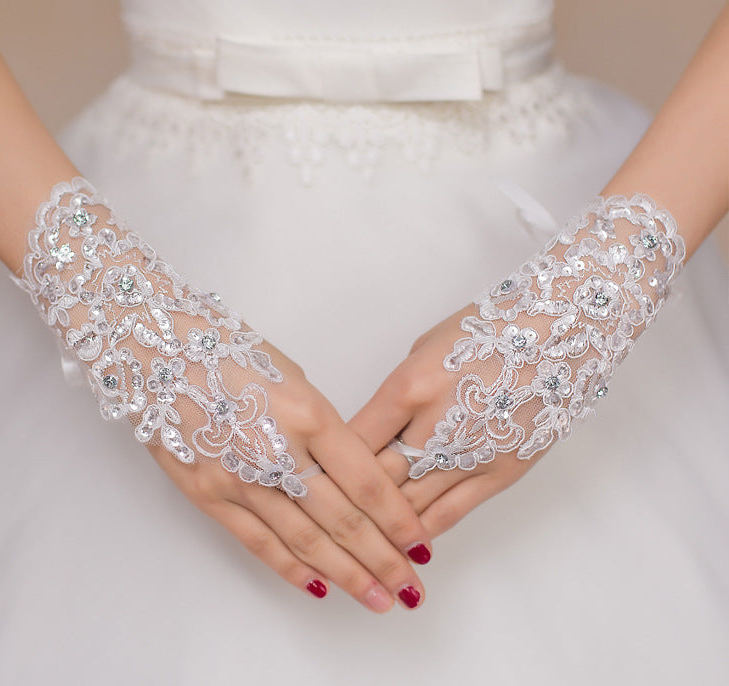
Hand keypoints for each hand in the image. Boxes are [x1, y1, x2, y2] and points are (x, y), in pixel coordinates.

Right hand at [16, 177, 431, 611]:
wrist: (158, 350)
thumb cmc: (233, 352)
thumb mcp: (295, 377)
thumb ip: (323, 427)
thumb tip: (349, 471)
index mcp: (308, 414)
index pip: (366, 481)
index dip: (397, 519)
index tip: (419, 543)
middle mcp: (279, 451)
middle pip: (342, 519)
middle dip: (381, 558)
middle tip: (410, 588)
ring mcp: (240, 478)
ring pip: (303, 540)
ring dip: (344, 574)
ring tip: (376, 598)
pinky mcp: (208, 494)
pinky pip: (257, 541)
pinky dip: (290, 568)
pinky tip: (317, 586)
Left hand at [351, 194, 683, 537]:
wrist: (560, 330)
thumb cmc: (486, 328)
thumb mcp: (424, 348)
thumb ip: (397, 394)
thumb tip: (375, 431)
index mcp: (409, 387)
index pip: (353, 440)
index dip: (328, 465)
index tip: (315, 480)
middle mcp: (434, 427)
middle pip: (375, 479)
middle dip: (348, 503)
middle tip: (326, 523)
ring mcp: (469, 455)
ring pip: (410, 505)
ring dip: (381, 528)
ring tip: (357, 547)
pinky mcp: (500, 473)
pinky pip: (451, 512)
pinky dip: (424, 531)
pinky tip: (405, 544)